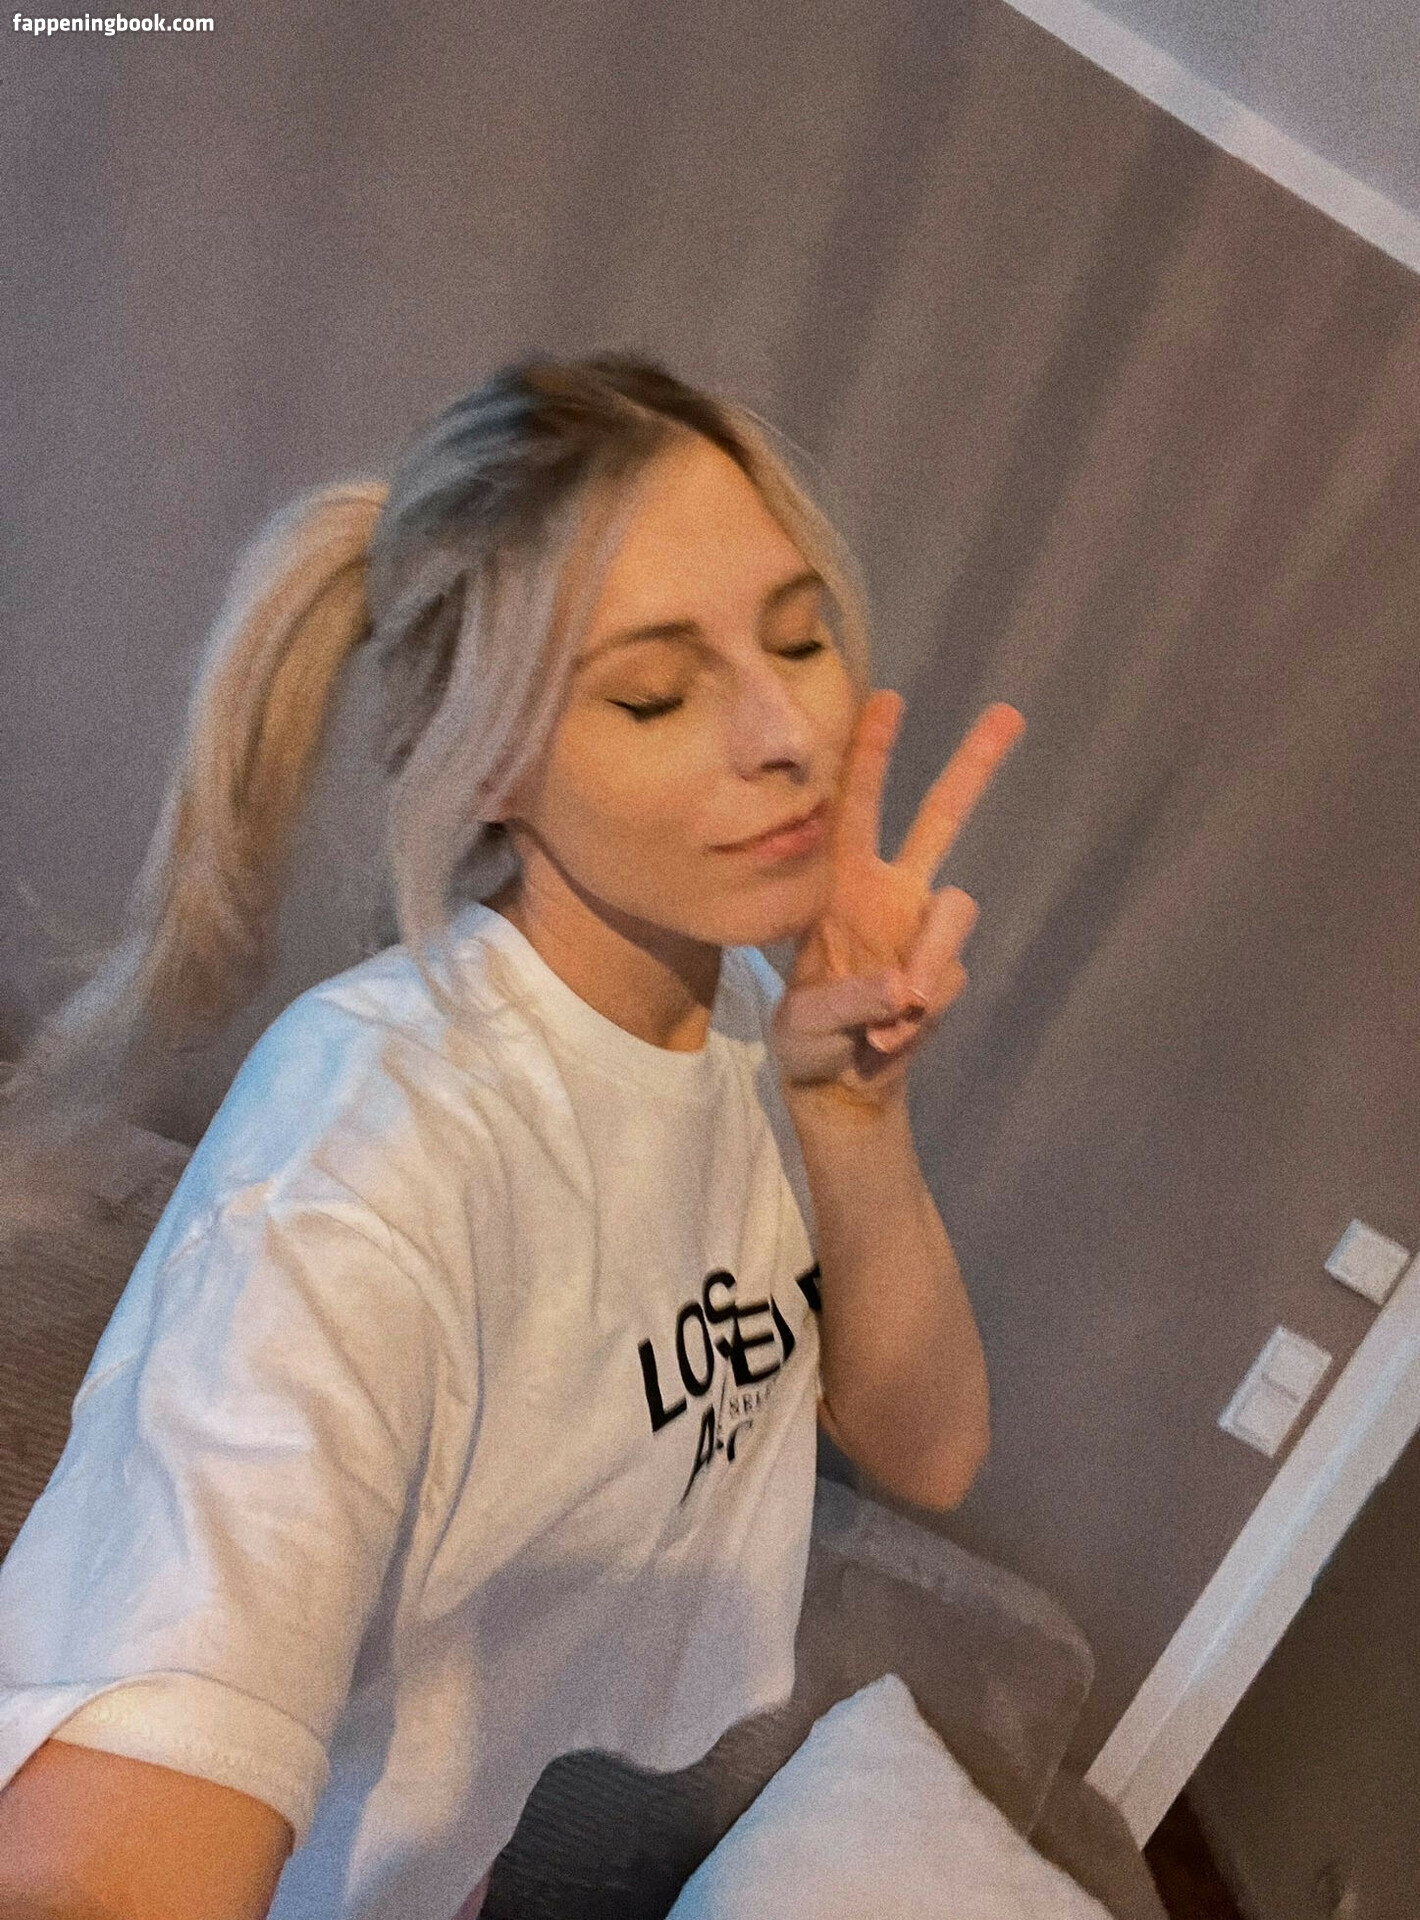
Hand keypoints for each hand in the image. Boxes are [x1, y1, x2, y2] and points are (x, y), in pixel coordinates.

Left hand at [771, 691, 1025, 1114]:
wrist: (840, 1084)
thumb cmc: (805, 1039)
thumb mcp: (804, 1023)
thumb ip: (849, 1000)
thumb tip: (906, 988)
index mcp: (838, 883)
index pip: (854, 808)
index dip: (869, 754)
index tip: (888, 698)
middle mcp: (888, 892)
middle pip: (940, 817)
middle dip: (973, 767)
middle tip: (1008, 713)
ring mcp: (921, 929)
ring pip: (959, 907)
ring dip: (932, 957)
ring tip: (895, 1013)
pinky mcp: (945, 969)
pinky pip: (950, 976)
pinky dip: (922, 1012)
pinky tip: (889, 1038)